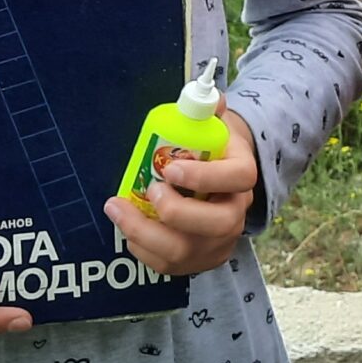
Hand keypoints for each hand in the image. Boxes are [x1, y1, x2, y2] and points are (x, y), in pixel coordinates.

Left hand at [102, 106, 259, 278]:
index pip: (236, 178)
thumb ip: (207, 111)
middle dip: (176, 211)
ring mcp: (219, 242)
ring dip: (145, 232)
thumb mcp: (212, 126)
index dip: (204, 177)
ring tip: (119, 208)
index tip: (170, 168)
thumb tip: (210, 97)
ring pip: (186, 250)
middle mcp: (236, 214)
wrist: (218, 182)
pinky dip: (142, 248)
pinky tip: (126, 228)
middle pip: (217, 224)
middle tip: (151, 190)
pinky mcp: (199, 260)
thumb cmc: (209, 152)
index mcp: (242, 176)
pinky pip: (168, 265)